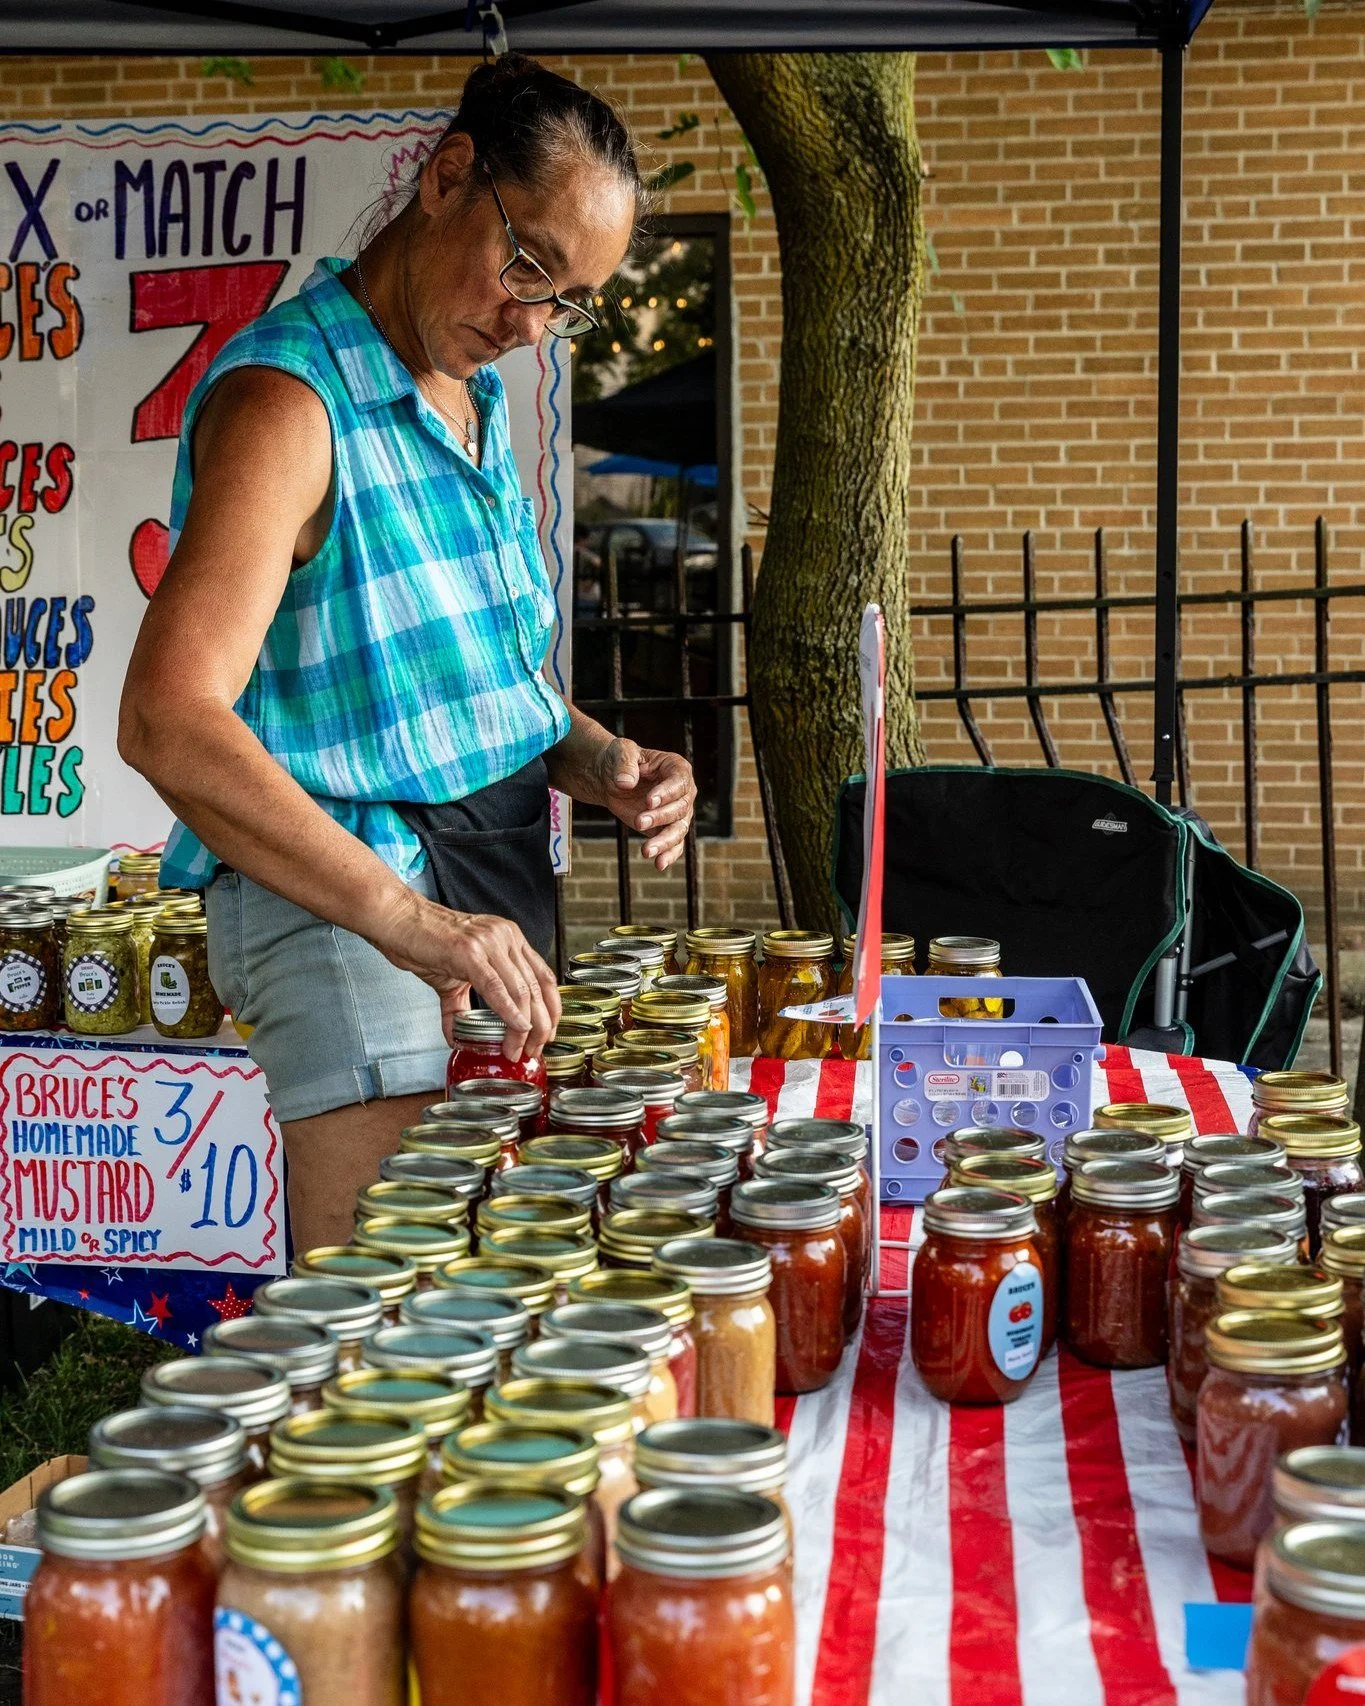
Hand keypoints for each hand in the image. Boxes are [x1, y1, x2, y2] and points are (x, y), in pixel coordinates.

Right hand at [377, 891, 559, 1059]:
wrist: (396, 920)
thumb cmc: (423, 942)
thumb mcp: (452, 976)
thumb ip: (460, 1007)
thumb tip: (458, 1038)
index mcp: (509, 939)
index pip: (544, 976)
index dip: (551, 1008)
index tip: (548, 1033)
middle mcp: (505, 937)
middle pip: (537, 987)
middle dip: (541, 1025)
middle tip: (533, 1050)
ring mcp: (489, 942)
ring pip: (521, 990)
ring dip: (523, 1027)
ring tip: (516, 1049)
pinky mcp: (469, 952)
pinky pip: (495, 987)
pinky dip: (509, 1011)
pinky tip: (515, 1028)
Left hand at [593, 739, 695, 870]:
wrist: (610, 779)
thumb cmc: (619, 760)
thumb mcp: (620, 753)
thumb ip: (624, 765)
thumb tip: (626, 783)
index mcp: (676, 768)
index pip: (679, 782)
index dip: (666, 793)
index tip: (648, 801)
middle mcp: (683, 792)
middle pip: (680, 808)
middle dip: (660, 817)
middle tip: (638, 822)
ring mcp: (677, 812)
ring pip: (678, 830)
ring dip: (664, 841)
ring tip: (646, 851)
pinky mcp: (666, 829)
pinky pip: (674, 844)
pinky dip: (669, 855)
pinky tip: (659, 864)